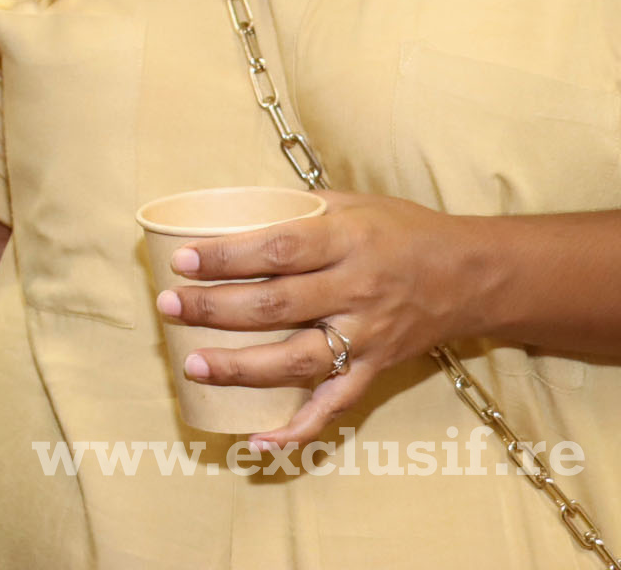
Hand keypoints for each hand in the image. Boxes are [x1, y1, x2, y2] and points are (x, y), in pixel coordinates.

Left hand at [153, 191, 467, 443]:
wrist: (472, 273)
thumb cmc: (400, 229)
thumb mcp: (349, 202)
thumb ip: (294, 210)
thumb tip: (227, 209)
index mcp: (345, 240)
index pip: (275, 251)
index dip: (225, 258)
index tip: (181, 260)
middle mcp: (355, 290)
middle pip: (275, 305)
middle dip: (214, 308)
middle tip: (168, 306)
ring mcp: (367, 335)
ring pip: (296, 360)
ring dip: (240, 367)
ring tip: (193, 364)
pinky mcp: (377, 370)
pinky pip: (335, 405)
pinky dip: (297, 428)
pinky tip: (257, 438)